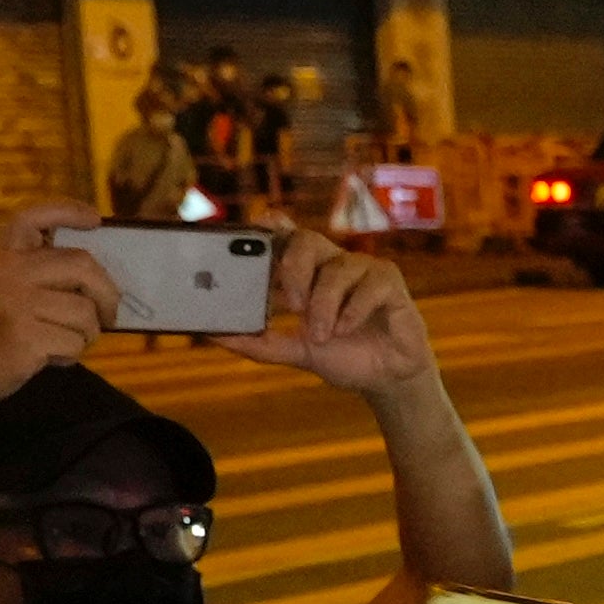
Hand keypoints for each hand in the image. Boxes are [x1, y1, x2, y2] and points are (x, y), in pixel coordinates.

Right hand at [0, 207, 115, 409]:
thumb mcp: (3, 291)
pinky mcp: (25, 336)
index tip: (95, 219)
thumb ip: (40, 278)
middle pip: (84, 266)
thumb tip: (102, 283)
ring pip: (85, 313)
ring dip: (87, 334)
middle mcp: (10, 273)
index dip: (66, 210)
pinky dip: (71, 355)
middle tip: (109, 315)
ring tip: (64, 341)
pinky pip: (75, 343)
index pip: (33, 218)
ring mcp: (17, 304)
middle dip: (108, 294)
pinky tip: (49, 357)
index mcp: (4, 257)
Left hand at [221, 228, 437, 394]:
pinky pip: (368, 284)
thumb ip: (258, 343)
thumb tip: (215, 335)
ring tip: (323, 335)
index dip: (271, 225)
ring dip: (326, 305)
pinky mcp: (388, 281)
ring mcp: (361, 269)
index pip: (285, 235)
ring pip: (337, 269)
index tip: (258, 226)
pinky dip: (354, 309)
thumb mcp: (295, 352)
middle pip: (307, 239)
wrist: (386, 378)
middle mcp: (331, 263)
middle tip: (292, 303)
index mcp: (306, 272)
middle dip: (295, 267)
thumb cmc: (343, 355)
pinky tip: (347, 329)